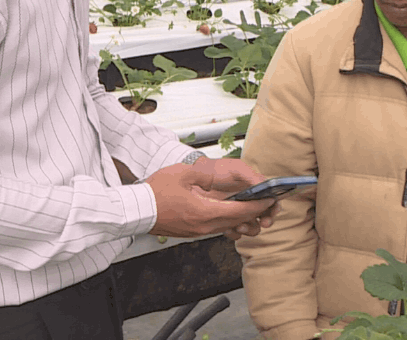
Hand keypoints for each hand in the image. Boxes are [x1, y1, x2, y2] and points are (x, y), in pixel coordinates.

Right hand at [145, 159, 275, 240]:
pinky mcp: (193, 233)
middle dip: (254, 212)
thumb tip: (224, 175)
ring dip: (241, 218)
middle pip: (238, 221)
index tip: (270, 199)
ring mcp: (198, 232)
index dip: (258, 205)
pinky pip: (216, 228)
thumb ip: (206, 174)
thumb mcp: (183, 174)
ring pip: (228, 226)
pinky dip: (227, 220)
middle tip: (266, 203)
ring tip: (250, 207)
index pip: (240, 211)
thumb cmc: (156, 192)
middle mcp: (204, 226)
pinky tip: (228, 211)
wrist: (137, 211)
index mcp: (205, 212)